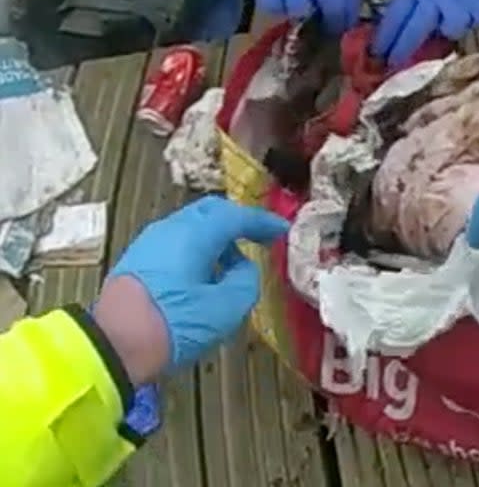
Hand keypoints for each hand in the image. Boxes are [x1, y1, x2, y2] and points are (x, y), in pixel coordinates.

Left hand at [94, 197, 288, 383]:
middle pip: (211, 213)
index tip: (282, 230)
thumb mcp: (227, 308)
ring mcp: (149, 243)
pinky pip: (176, 243)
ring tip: (234, 264)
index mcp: (195, 233)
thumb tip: (242, 268)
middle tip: (259, 238)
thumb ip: (246, 280)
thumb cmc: (174, 325)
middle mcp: (170, 229)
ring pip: (191, 227)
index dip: (263, 222)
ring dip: (216, 239)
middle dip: (238, 223)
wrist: (112, 348)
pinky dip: (198, 250)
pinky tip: (205, 275)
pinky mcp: (137, 261)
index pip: (236, 216)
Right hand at [234, 0, 358, 33]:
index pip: (351, 0)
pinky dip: (276, 7)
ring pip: (301, 12)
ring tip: (299, 11)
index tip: (345, 22)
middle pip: (332, 11)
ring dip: (301, 15)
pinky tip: (278, 0)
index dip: (349, 16)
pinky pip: (273, 6)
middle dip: (331, 23)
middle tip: (326, 27)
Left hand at [372, 0, 478, 65]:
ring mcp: (464, 4)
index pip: (397, 19)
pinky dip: (474, 17)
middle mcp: (439, 0)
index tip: (377, 54)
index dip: (386, 39)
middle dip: (405, 51)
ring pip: (452, 32)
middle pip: (418, 34)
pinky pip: (478, 21)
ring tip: (447, 21)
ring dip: (447, 29)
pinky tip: (473, 9)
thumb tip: (415, 3)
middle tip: (396, 63)